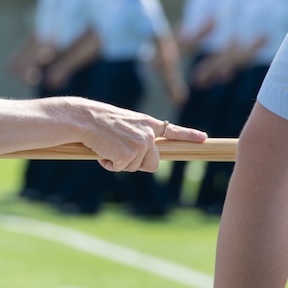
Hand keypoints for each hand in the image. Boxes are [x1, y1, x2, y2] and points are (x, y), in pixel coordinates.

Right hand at [78, 98, 205, 172]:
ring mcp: (141, 145)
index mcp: (147, 123)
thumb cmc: (98, 121)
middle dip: (137, 163)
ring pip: (135, 167)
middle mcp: (148, 134)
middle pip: (153, 163)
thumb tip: (139, 153)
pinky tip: (102, 151)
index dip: (189, 135)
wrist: (84, 119)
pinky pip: (120, 169)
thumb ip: (137, 134)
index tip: (203, 138)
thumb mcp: (124, 123)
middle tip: (118, 151)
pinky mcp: (129, 155)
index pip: (172, 130)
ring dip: (119, 162)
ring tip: (106, 146)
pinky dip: (109, 164)